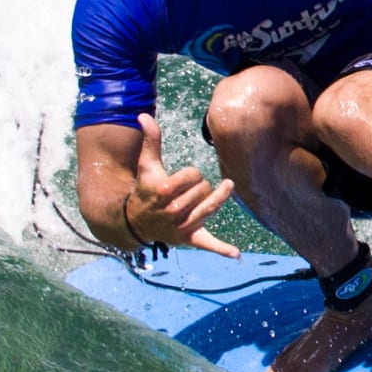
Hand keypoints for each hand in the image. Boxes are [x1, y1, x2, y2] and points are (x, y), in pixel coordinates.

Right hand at [123, 114, 240, 256]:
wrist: (135, 222)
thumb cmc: (144, 189)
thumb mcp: (146, 165)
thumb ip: (150, 140)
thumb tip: (143, 115)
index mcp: (165, 190)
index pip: (194, 175)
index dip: (192, 173)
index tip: (184, 177)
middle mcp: (174, 209)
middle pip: (204, 190)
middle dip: (200, 186)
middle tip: (190, 189)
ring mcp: (183, 225)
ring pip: (211, 208)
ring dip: (218, 198)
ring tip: (226, 188)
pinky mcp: (189, 239)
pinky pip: (208, 244)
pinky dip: (222, 250)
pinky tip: (237, 255)